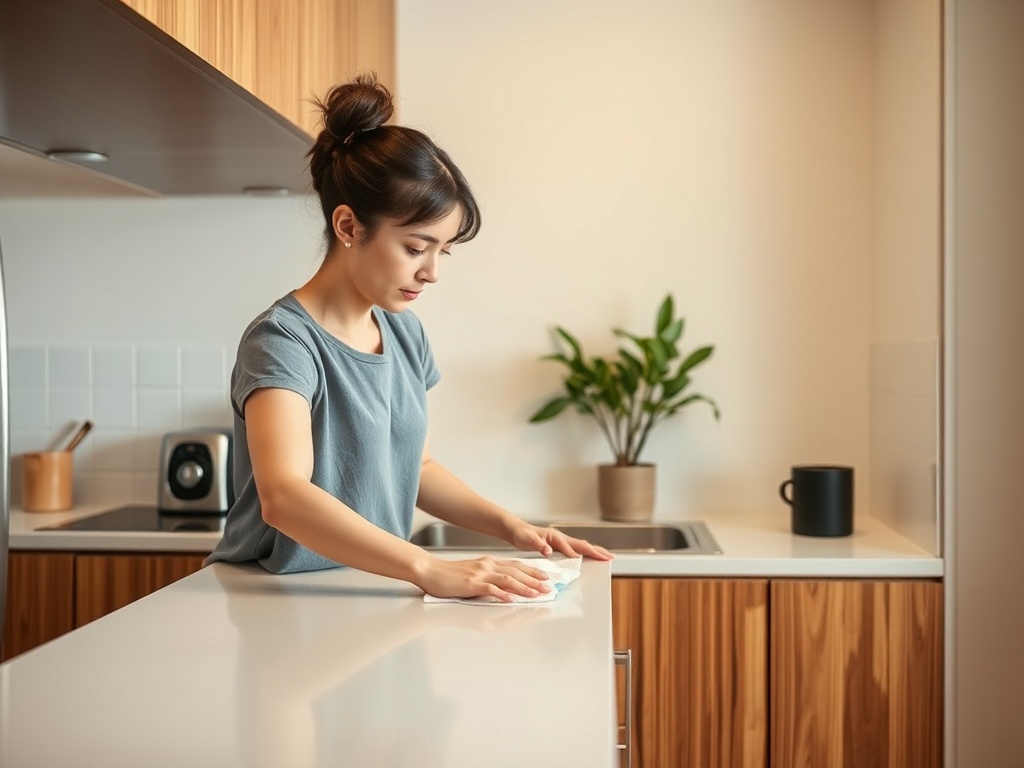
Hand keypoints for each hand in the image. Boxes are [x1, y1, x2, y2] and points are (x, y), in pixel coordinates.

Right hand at [417, 555, 553, 602]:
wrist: (430, 570)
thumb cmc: (450, 574)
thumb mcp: (474, 572)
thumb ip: (489, 577)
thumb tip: (505, 588)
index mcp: (489, 562)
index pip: (516, 565)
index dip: (532, 571)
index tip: (545, 577)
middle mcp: (487, 565)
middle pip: (516, 572)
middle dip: (534, 580)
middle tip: (548, 587)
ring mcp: (480, 574)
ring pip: (508, 579)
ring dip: (524, 587)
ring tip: (536, 594)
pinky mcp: (471, 584)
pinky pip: (490, 588)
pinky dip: (502, 594)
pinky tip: (511, 599)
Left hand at [510, 523, 613, 560]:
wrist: (517, 531)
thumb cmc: (521, 535)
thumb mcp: (526, 539)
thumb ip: (538, 544)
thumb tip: (548, 550)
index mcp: (554, 536)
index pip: (568, 546)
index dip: (575, 554)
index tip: (582, 561)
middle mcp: (560, 537)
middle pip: (582, 545)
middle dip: (596, 551)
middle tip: (609, 557)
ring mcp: (562, 541)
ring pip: (582, 547)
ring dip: (595, 551)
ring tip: (607, 556)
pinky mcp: (561, 546)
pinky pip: (578, 550)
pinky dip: (587, 553)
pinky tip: (592, 557)